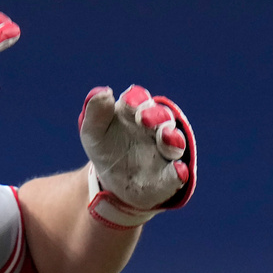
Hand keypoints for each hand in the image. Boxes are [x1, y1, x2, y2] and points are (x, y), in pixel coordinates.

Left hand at [78, 85, 196, 227]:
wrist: (111, 180)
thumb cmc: (105, 148)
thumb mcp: (92, 132)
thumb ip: (95, 112)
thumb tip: (103, 92)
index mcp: (134, 112)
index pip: (139, 99)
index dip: (136, 98)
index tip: (128, 102)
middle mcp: (154, 127)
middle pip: (161, 116)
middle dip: (155, 115)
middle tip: (144, 119)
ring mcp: (164, 150)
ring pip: (174, 141)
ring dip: (172, 138)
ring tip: (165, 138)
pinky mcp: (169, 174)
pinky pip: (178, 173)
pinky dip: (179, 172)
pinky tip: (178, 170)